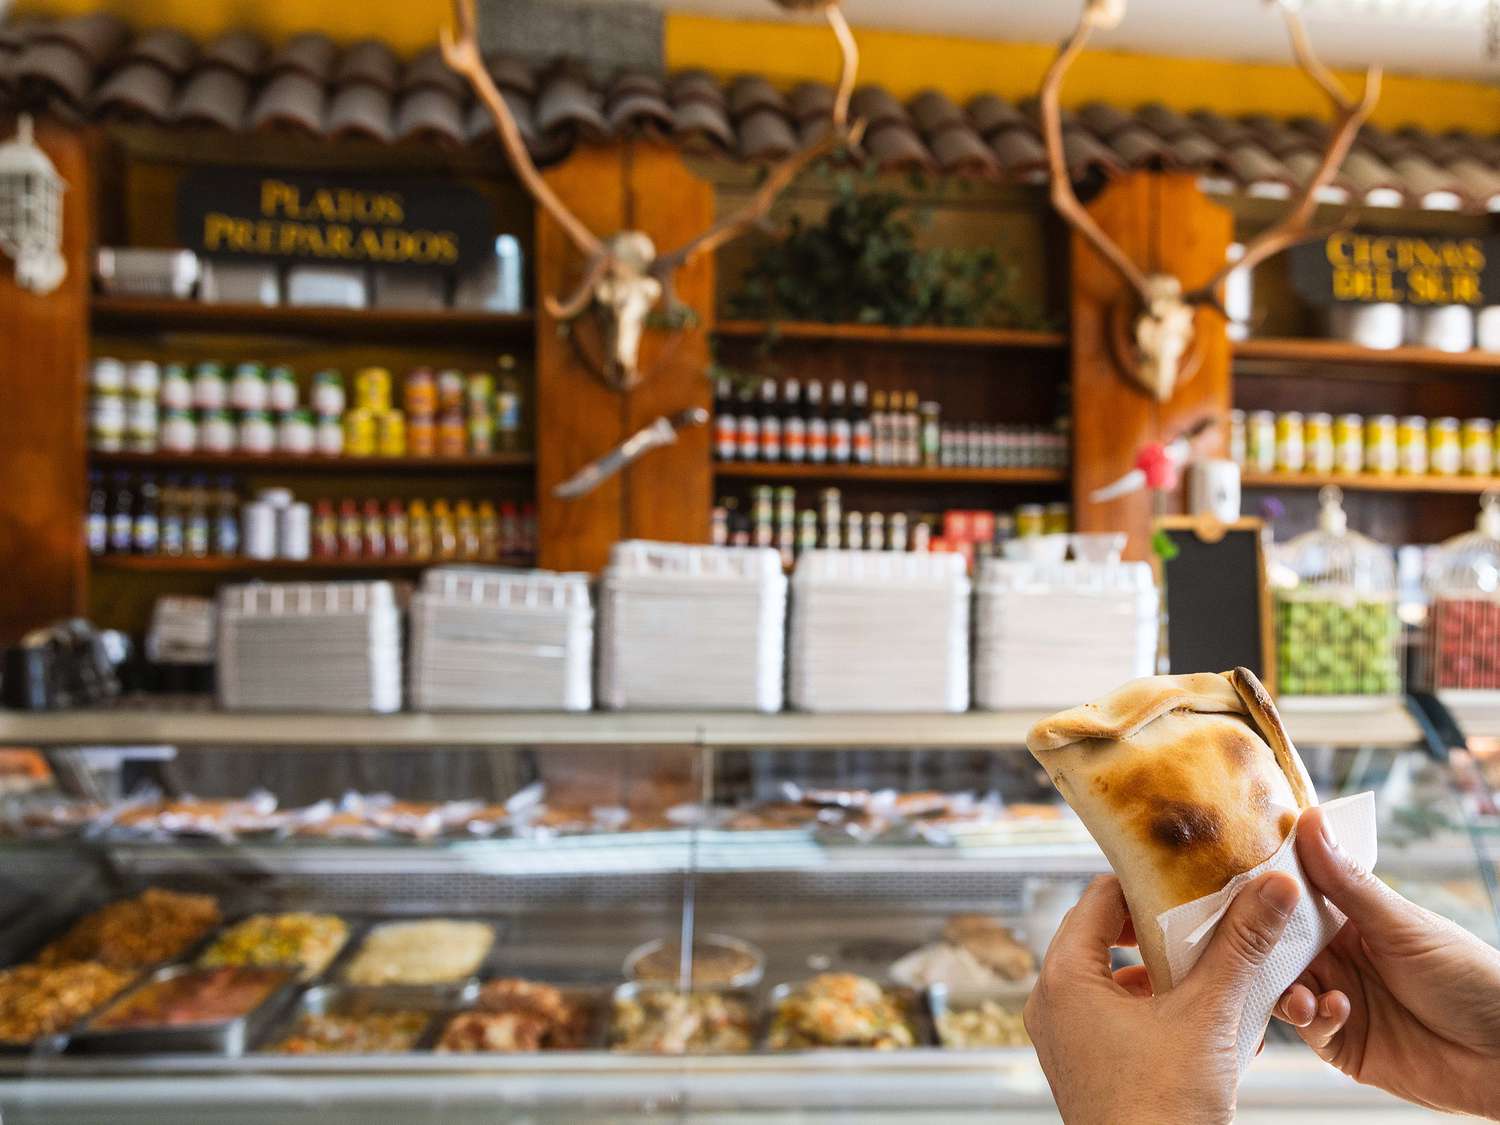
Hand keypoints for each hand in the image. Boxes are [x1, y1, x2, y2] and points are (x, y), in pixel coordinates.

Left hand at [1024, 871, 1300, 1124]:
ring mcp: (1064, 1038)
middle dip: (1158, 927)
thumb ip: (1240, 946)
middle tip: (1204, 921)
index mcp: (1063, 976)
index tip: (1191, 882)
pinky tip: (1205, 1019)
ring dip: (1161, 970)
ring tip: (1211, 969)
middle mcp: (1051, 1002)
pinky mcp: (1083, 1067)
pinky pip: (1115, 1017)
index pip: (1100, 897)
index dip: (1150, 883)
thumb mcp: (1209, 1016)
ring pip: (1112, 978)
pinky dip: (1155, 1008)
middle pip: (1102, 934)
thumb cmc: (1163, 1110)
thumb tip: (1274, 888)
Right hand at [1273, 805, 1499, 1118]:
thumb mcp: (1403, 926)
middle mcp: (1338, 958)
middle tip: (1247, 938)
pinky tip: (1335, 1010)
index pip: (1295, 898)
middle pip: (1279, 944)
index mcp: (1351, 921)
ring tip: (1301, 990)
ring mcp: (1337, 1000)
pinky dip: (1312, 1018)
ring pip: (1283, 987)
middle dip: (1263, 942)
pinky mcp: (1341, 1043)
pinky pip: (1308, 1028)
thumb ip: (1348, 882)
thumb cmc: (1469, 978)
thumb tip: (1311, 819)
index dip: (1266, 890)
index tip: (1240, 882)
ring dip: (1284, 986)